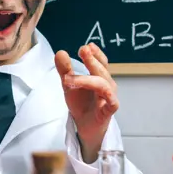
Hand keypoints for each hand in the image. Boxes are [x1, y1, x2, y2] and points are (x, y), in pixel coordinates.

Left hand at [55, 43, 118, 162]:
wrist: (85, 127)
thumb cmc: (81, 104)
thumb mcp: (69, 85)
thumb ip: (65, 70)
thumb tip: (60, 52)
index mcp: (98, 77)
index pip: (100, 62)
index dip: (96, 53)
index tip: (87, 46)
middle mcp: (107, 85)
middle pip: (102, 70)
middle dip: (92, 60)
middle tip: (83, 50)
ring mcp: (109, 97)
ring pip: (103, 84)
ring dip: (86, 79)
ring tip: (67, 79)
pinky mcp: (109, 110)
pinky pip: (112, 101)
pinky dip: (105, 95)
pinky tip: (95, 93)